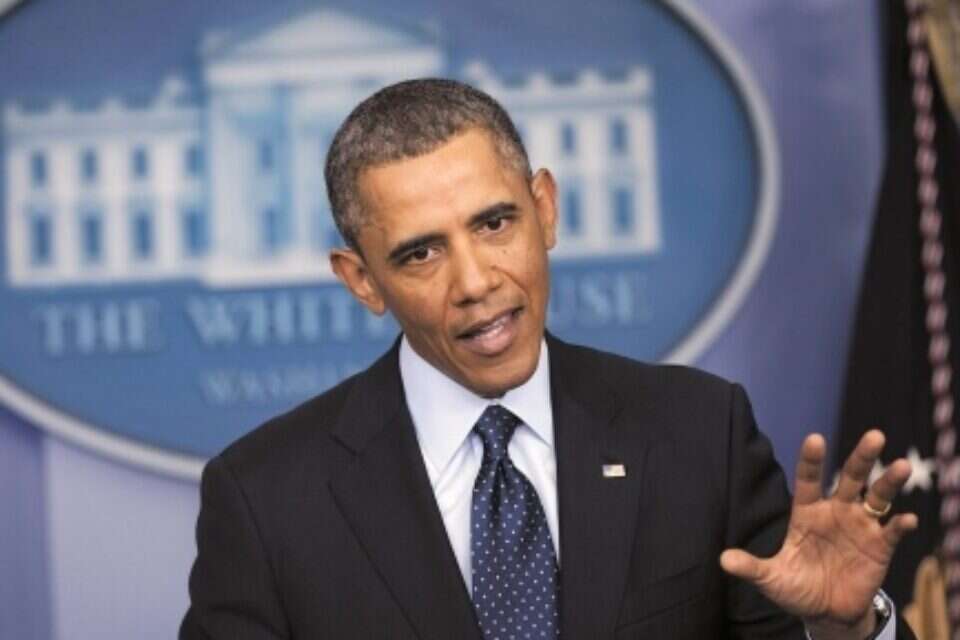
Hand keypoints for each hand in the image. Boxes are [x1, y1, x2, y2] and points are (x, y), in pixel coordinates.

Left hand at [720, 430, 917, 639]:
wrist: (826, 614)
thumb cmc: (796, 588)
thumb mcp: (771, 578)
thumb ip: (751, 567)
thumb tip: (722, 560)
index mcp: (807, 512)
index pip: (808, 479)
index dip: (811, 460)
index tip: (816, 438)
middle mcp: (836, 511)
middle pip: (850, 477)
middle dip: (862, 457)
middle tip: (875, 435)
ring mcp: (860, 526)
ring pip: (877, 497)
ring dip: (889, 482)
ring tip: (902, 466)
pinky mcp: (880, 547)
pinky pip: (892, 531)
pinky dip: (901, 525)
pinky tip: (907, 520)